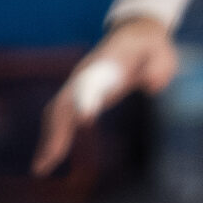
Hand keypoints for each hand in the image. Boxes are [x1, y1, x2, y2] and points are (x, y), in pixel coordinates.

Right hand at [32, 14, 176, 174]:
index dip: (87, 100)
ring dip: (49, 140)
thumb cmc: (150, 46)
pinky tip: (48, 159)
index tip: (86, 119)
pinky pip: (60, 117)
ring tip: (41, 168)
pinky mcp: (79, 94)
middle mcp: (85, 75)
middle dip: (57, 131)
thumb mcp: (161, 52)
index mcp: (106, 64)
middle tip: (50, 160)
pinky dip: (53, 137)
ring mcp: (78, 84)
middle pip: (64, 104)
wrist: (134, 34)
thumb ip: (158, 67)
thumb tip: (153, 84)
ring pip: (56, 113)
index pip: (92, 83)